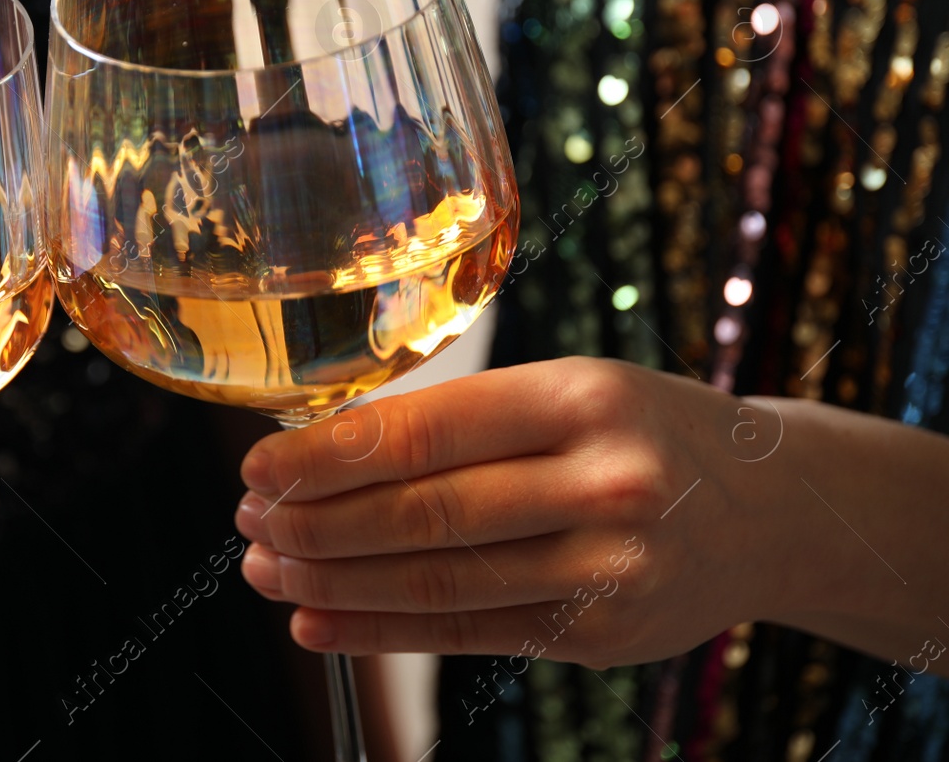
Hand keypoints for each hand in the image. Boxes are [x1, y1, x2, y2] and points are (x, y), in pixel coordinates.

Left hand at [233, 358, 809, 667]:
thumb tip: (323, 452)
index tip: (258, 466)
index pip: (424, 433)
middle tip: (250, 522)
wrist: (774, 507)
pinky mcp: (603, 634)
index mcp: (581, 399)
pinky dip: (380, 633)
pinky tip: (317, 622)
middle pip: (422, 514)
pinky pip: (468, 634)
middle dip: (315, 523)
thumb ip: (463, 421)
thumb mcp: (568, 391)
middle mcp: (602, 483)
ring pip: (437, 581)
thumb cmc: (643, 431)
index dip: (325, 456)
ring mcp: (610, 568)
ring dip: (332, 583)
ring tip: (266, 570)